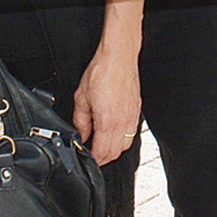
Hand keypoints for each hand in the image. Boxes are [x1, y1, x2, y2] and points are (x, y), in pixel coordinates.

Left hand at [72, 48, 141, 164]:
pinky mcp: (137, 110)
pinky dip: (122, 138)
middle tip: (91, 154)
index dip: (92, 160)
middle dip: (102, 158)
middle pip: (115, 153)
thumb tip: (81, 134)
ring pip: (125, 146)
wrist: (119, 56)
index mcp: (108, 121)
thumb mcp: (81, 97)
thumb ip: (80, 121)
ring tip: (102, 145)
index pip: (102, 153)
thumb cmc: (102, 71)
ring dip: (113, 150)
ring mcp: (132, 116)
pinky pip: (132, 133)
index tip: (85, 157)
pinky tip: (113, 132)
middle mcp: (123, 122)